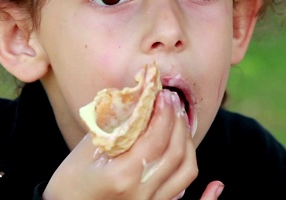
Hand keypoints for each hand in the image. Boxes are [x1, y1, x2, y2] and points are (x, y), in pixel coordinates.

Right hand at [43, 90, 208, 198]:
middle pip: (175, 151)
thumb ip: (112, 125)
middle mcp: (141, 192)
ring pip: (186, 171)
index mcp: (122, 174)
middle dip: (178, 121)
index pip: (155, 137)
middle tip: (173, 102)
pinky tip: (216, 187)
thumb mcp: (83, 151)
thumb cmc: (68, 184)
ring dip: (188, 143)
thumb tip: (136, 98)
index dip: (164, 113)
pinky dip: (207, 197)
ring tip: (180, 124)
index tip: (164, 95)